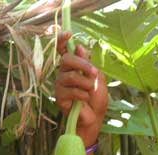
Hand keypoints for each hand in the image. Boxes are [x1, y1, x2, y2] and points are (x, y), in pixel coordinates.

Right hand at [55, 31, 107, 146]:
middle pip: (67, 59)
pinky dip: (82, 95)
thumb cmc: (96, 98)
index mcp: (72, 67)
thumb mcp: (97, 78)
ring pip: (71, 76)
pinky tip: (84, 100)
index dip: (62, 41)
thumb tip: (80, 47)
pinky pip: (71, 90)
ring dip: (85, 83)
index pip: (63, 50)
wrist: (95, 118)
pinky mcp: (59, 97)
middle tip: (93, 73)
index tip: (68, 34)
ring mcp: (60, 85)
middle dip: (82, 64)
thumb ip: (89, 64)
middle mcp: (63, 73)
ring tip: (90, 91)